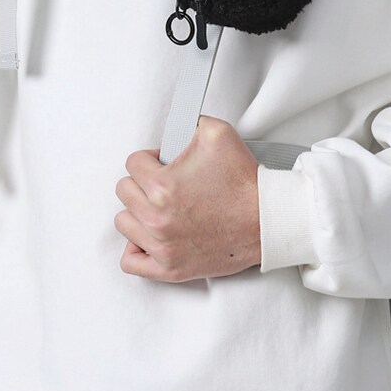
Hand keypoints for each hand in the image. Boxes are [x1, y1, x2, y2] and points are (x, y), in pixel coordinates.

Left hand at [115, 116, 260, 282]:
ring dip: (138, 213)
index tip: (162, 164)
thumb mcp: (217, 133)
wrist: (266, 220)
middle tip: (164, 184)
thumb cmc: (244, 184)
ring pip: (124, 222)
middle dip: (142, 183)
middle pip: (124, 192)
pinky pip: (131, 262)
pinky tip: (150, 236)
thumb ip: (188, 122)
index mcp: (162, 186)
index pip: (132, 163)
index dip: (150, 159)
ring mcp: (162, 246)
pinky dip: (136, 248)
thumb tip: (176, 125)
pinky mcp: (170, 268)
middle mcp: (157, 218)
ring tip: (159, 207)